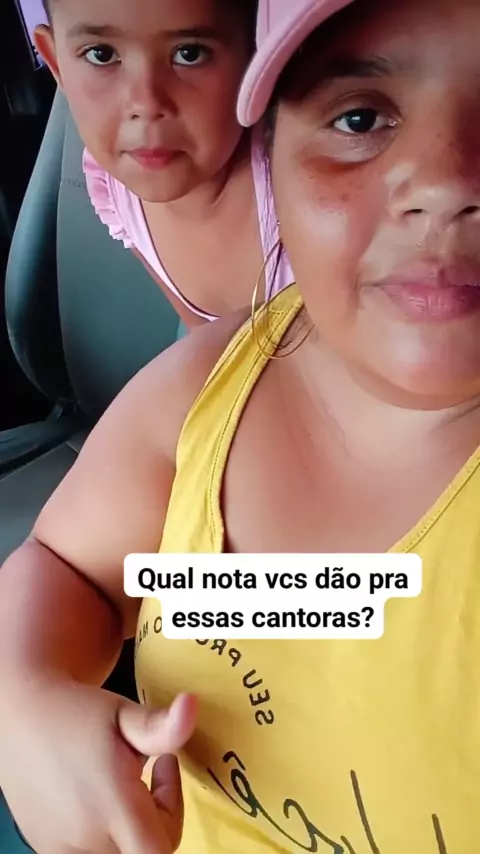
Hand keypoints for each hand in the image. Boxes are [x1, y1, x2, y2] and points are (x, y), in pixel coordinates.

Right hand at [0, 682, 196, 853]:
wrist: (20, 714)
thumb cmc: (77, 712)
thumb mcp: (124, 713)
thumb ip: (162, 725)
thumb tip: (193, 705)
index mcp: (110, 806)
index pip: (159, 850)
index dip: (173, 815)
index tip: (164, 766)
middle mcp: (85, 837)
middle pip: (142, 852)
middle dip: (156, 817)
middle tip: (146, 772)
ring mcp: (63, 847)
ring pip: (116, 853)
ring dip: (128, 827)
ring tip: (118, 783)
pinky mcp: (48, 847)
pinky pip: (89, 852)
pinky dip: (102, 833)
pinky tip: (95, 796)